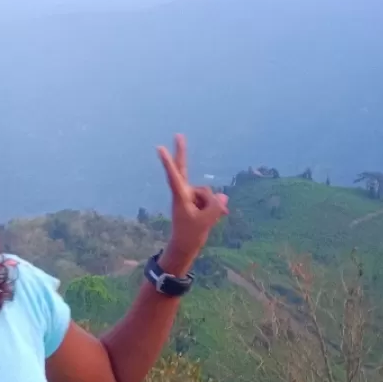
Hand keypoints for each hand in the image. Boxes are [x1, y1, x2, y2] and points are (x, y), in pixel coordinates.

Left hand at [157, 134, 228, 275]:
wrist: (186, 246)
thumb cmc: (191, 234)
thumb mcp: (206, 221)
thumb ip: (216, 206)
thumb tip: (223, 196)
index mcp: (180, 196)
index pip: (174, 176)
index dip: (168, 162)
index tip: (159, 148)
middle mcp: (184, 192)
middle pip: (183, 168)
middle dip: (182, 152)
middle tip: (178, 135)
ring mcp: (190, 196)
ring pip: (208, 192)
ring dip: (212, 205)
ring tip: (206, 219)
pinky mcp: (197, 201)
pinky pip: (211, 199)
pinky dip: (216, 207)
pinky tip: (221, 215)